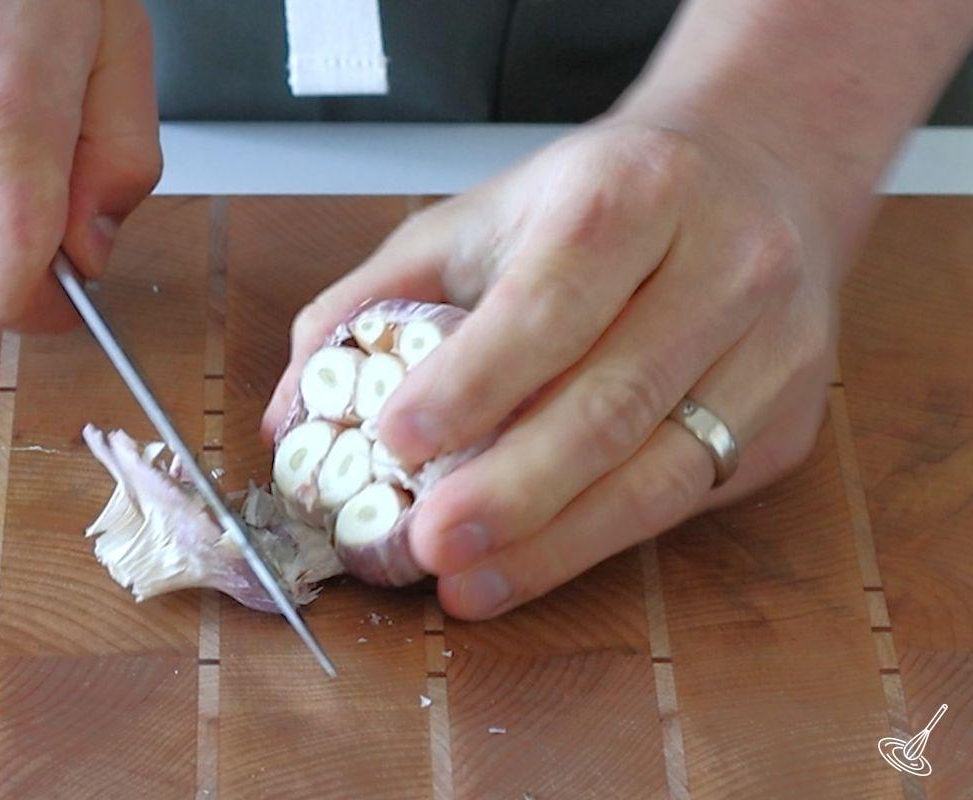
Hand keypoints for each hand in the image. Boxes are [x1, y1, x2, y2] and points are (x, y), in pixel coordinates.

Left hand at [264, 117, 862, 618]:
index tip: (396, 441)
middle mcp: (725, 264)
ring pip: (662, 470)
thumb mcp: (477, 219)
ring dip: (555, 542)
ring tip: (468, 582)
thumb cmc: (594, 203)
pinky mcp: (783, 420)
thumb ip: (372, 302)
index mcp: (632, 192)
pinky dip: (602, 540)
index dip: (475, 380)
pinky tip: (536, 562)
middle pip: (613, 400)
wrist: (750, 179)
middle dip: (512, 489)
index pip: (550, 299)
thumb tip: (289, 414)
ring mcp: (770, 350)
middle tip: (428, 544)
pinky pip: (688, 496)